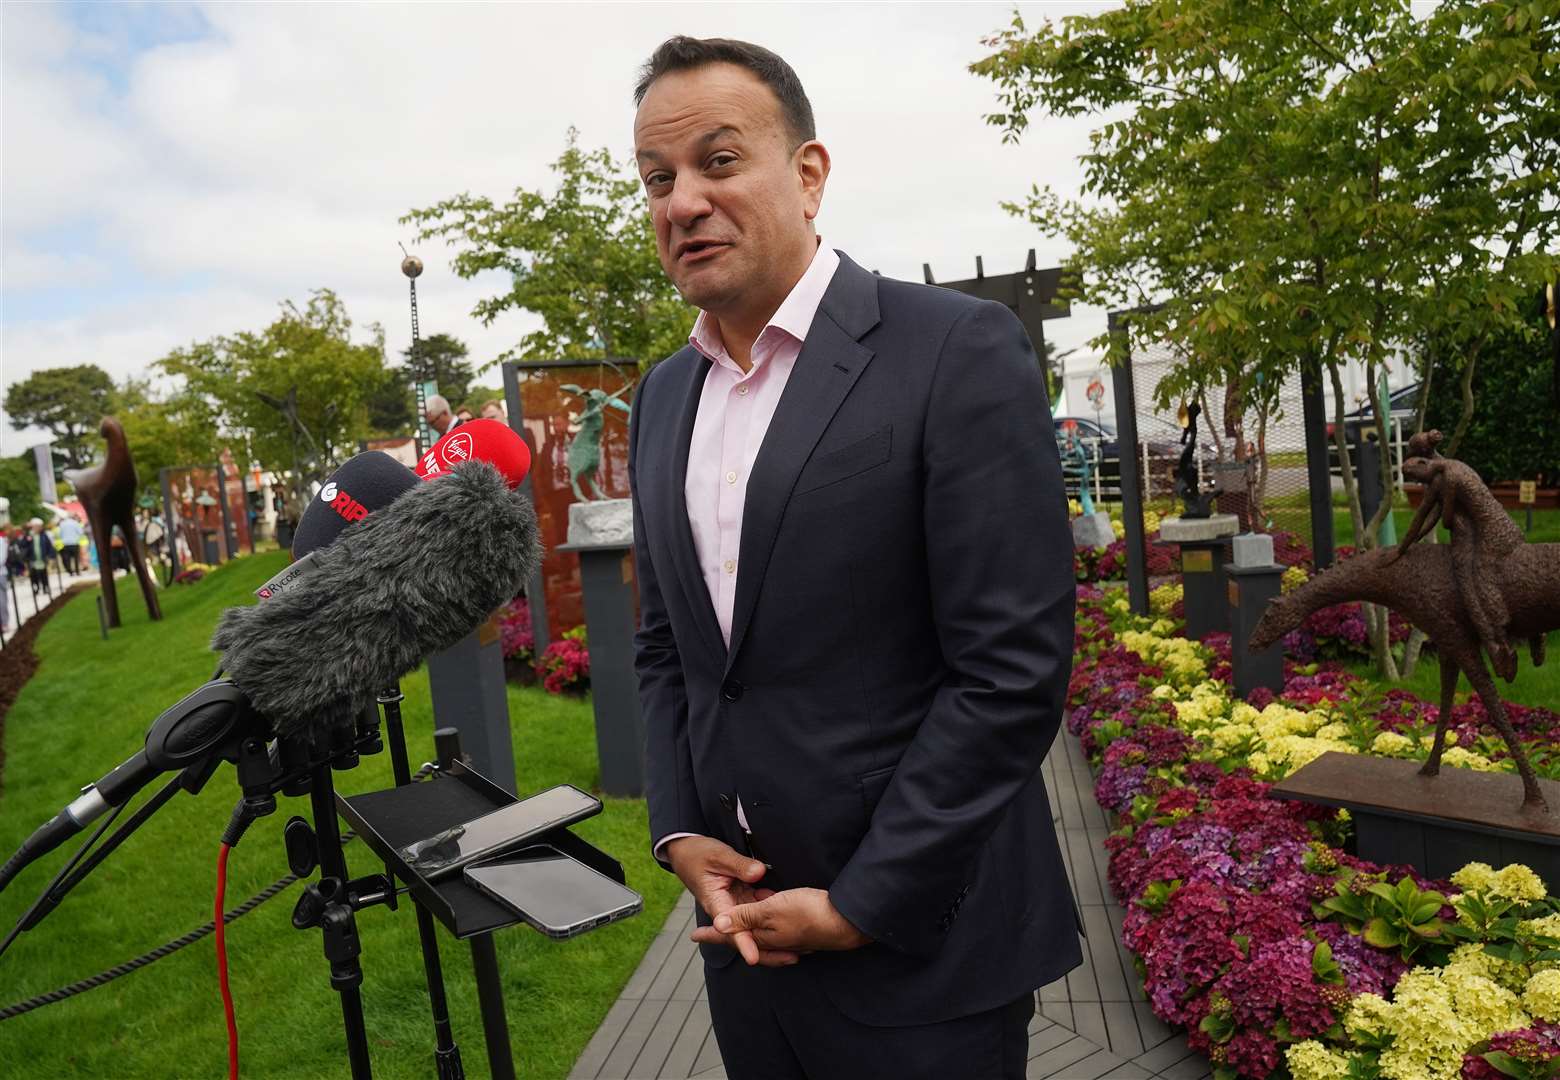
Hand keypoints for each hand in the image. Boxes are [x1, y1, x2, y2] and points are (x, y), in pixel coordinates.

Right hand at [665, 836, 799, 966]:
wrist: (686, 851)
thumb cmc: (697, 854)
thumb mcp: (717, 856)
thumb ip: (739, 865)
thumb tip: (759, 873)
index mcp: (715, 903)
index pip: (731, 928)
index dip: (743, 943)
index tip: (754, 957)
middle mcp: (727, 908)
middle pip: (748, 933)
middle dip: (768, 948)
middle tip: (792, 956)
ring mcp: (736, 903)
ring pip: (756, 924)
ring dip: (774, 933)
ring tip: (798, 944)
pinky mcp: (743, 897)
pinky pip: (759, 909)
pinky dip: (771, 913)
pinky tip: (790, 913)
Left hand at [690, 887, 871, 958]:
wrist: (845, 920)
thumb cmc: (808, 913)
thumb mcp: (771, 910)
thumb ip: (745, 917)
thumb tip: (718, 925)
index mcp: (762, 938)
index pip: (730, 937)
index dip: (712, 935)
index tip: (694, 936)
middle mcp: (773, 942)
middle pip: (744, 937)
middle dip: (727, 934)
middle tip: (709, 930)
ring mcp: (788, 938)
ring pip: (760, 933)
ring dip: (747, 925)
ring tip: (735, 916)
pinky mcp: (801, 931)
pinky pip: (775, 929)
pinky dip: (765, 920)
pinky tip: (768, 907)